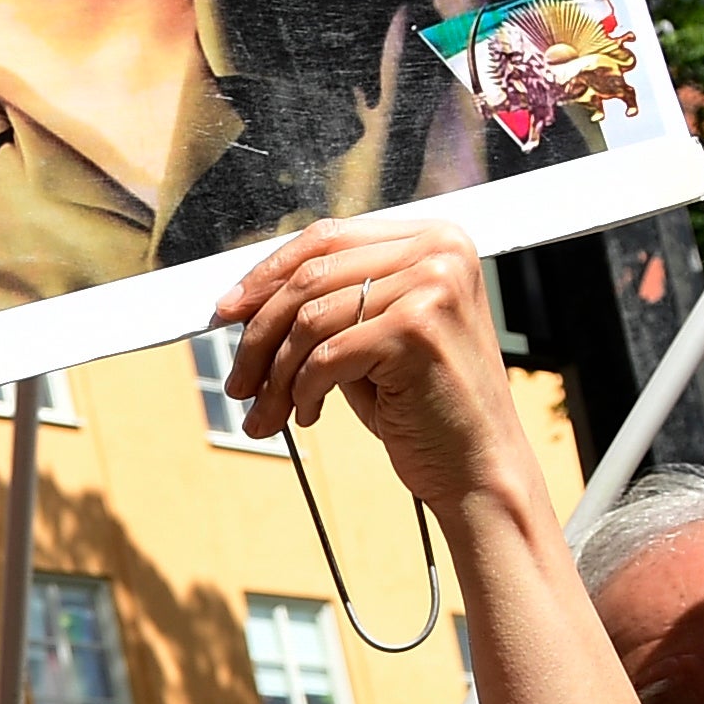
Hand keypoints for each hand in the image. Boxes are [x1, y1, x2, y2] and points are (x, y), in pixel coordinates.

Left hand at [210, 226, 533, 523]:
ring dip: (274, 374)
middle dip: (258, 333)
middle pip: (311, 275)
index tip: (226, 311)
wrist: (477, 465)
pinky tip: (307, 413)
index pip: (328, 238)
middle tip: (237, 381)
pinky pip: (325, 356)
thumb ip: (330, 304)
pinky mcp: (418, 329)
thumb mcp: (372, 337)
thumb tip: (245, 300)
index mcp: (434, 238)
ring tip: (266, 412)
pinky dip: (302, 390)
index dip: (267, 274)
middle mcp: (440, 250)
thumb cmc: (423, 404)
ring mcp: (433, 285)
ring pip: (310, 319)